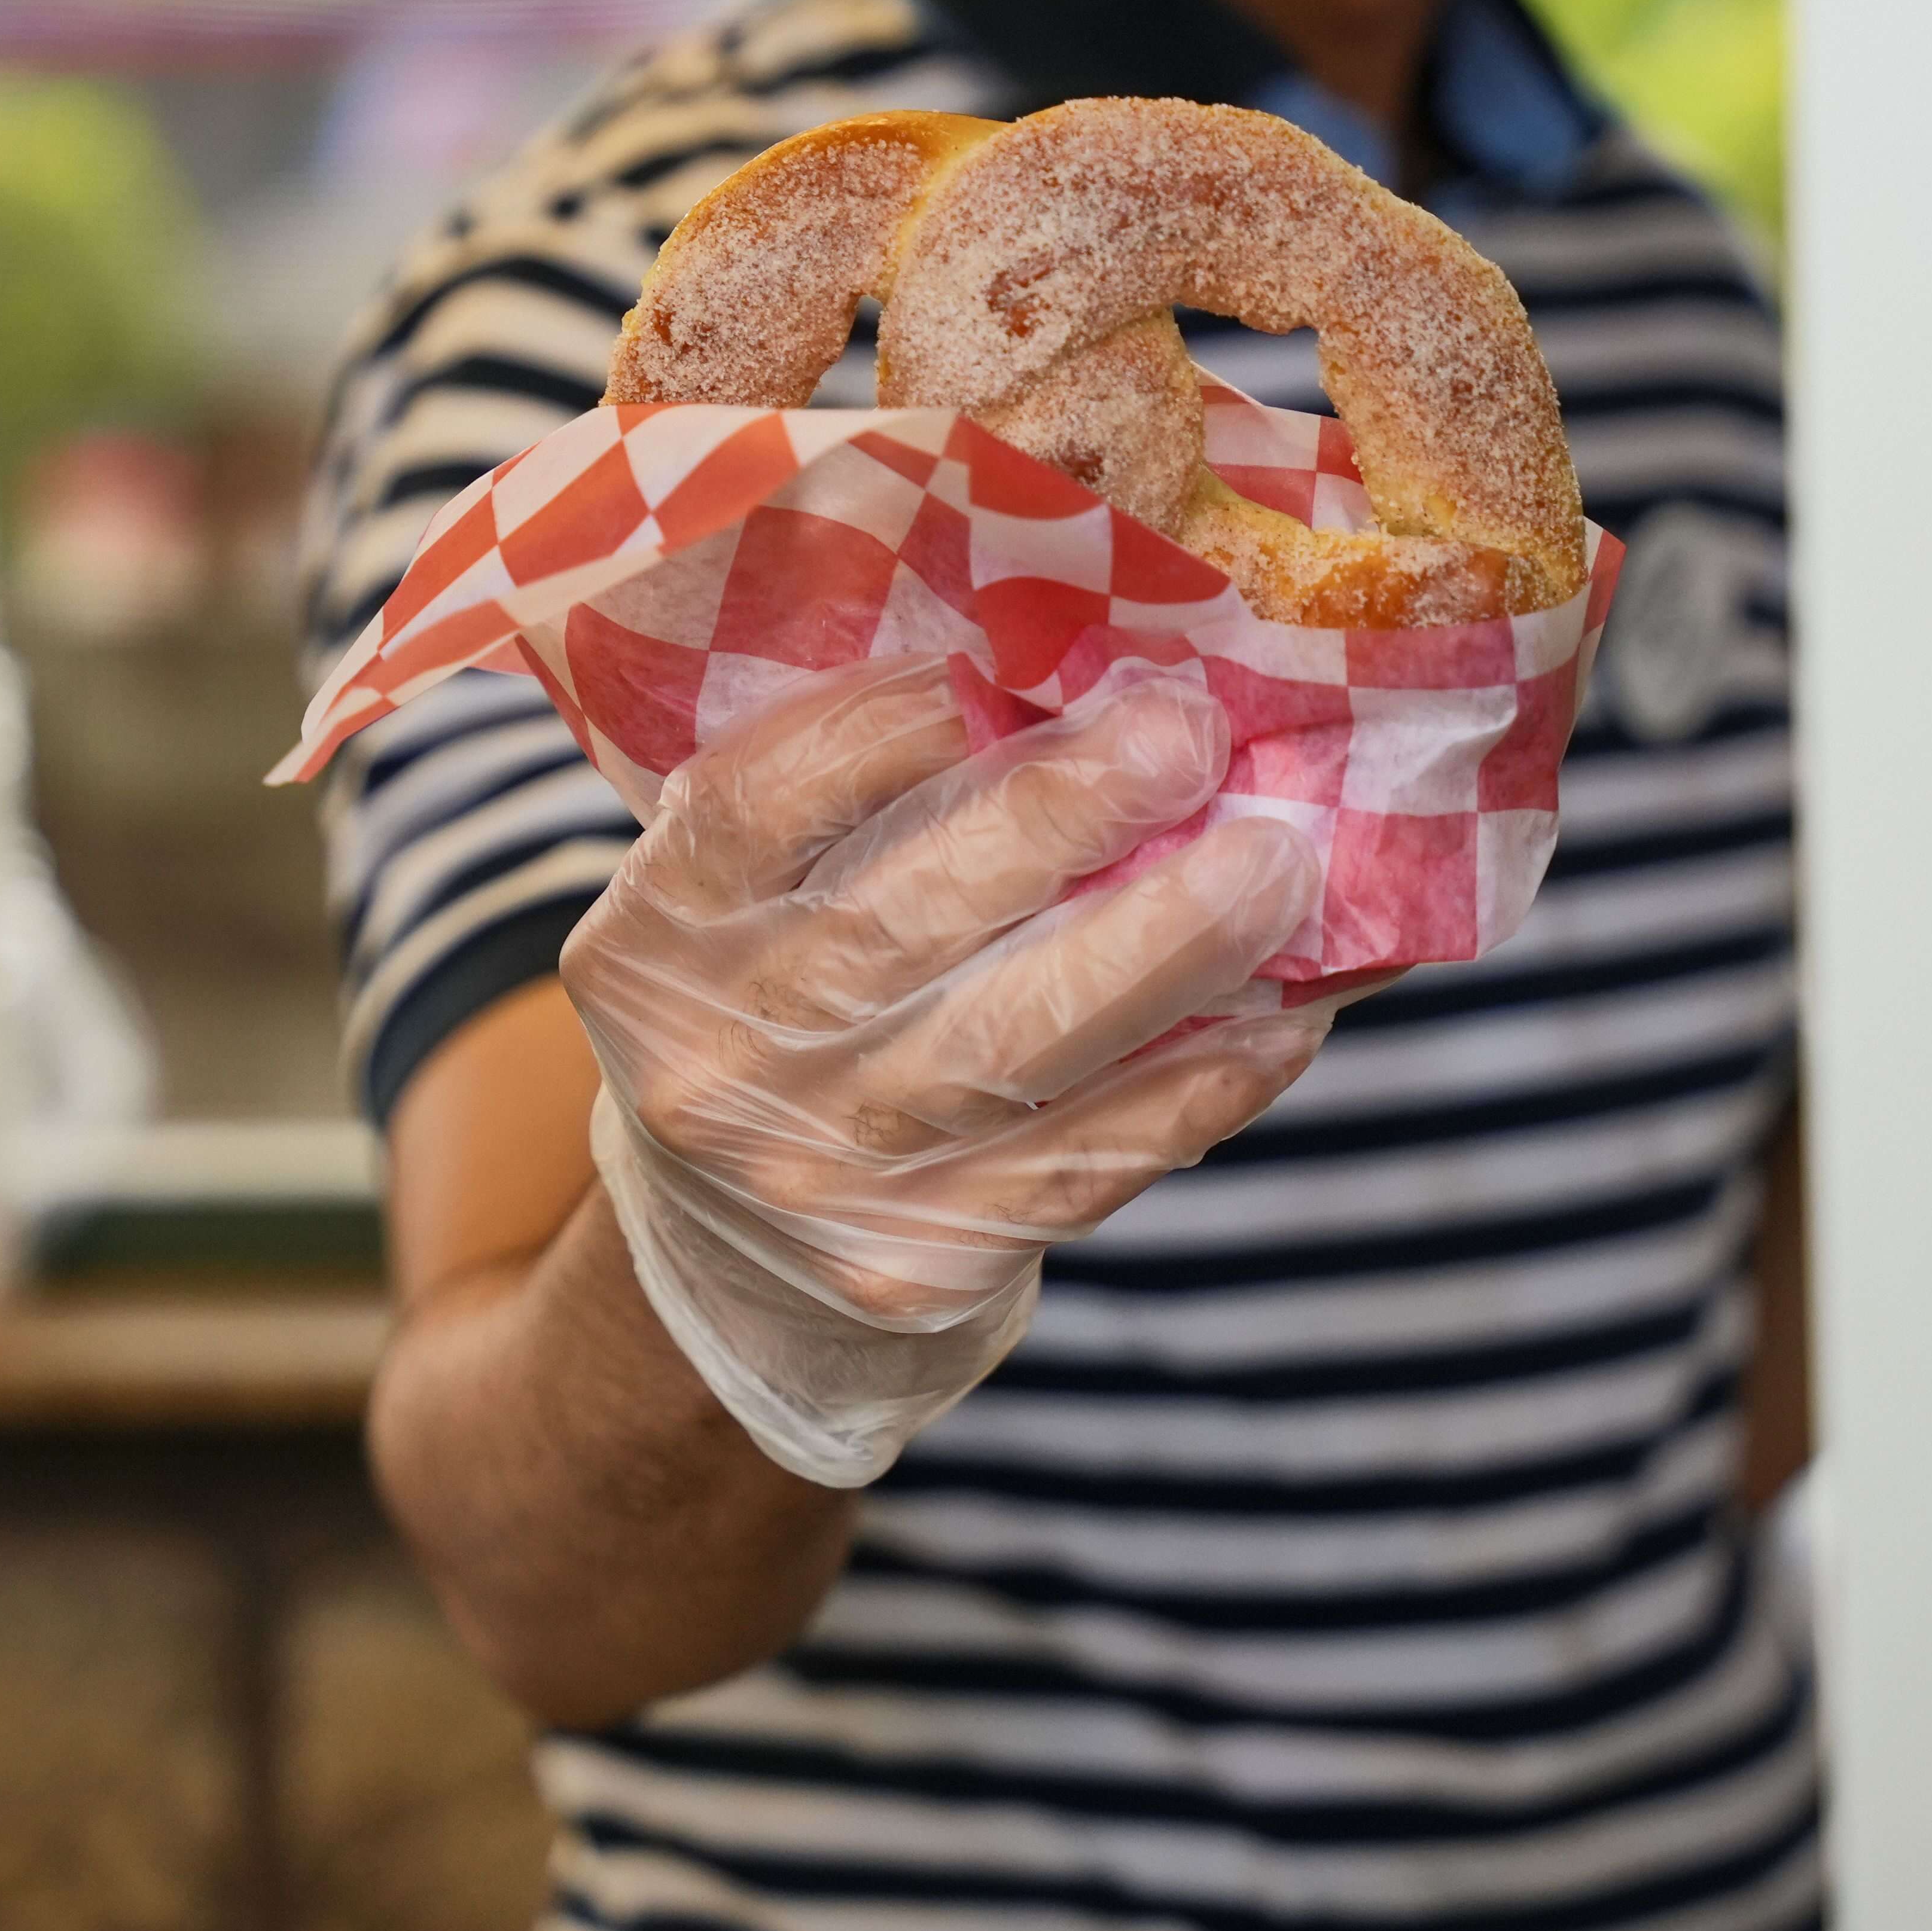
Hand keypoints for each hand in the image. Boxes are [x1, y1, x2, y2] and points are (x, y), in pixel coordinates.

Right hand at [561, 653, 1325, 1480]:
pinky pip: (1082, 1160)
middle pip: (898, 920)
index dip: (874, 725)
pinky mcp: (916, 1262)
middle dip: (1063, 814)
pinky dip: (1196, 1082)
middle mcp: (713, 1060)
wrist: (737, 1270)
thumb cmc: (781, 1021)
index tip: (996, 661)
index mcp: (649, 938)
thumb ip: (853, 813)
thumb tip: (1071, 680)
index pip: (750, 806)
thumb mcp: (747, 912)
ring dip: (1167, 946)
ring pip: (1013, 1046)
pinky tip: (1282, 1017)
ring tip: (1280, 864)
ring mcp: (812, 1174)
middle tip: (1191, 734)